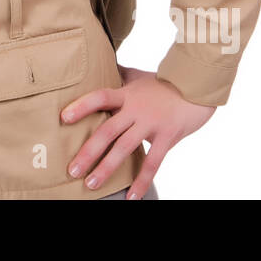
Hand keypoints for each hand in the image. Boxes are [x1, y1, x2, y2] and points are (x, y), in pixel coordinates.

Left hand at [60, 64, 215, 197]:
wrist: (197, 86)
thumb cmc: (165, 82)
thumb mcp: (139, 76)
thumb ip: (120, 74)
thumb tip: (102, 63)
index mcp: (127, 94)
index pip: (100, 97)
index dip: (81, 106)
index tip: (63, 118)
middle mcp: (136, 109)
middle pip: (107, 131)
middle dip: (88, 152)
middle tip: (72, 170)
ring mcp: (151, 124)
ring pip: (125, 149)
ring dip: (106, 168)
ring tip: (91, 185)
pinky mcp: (167, 137)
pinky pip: (152, 163)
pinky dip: (141, 181)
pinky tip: (131, 197)